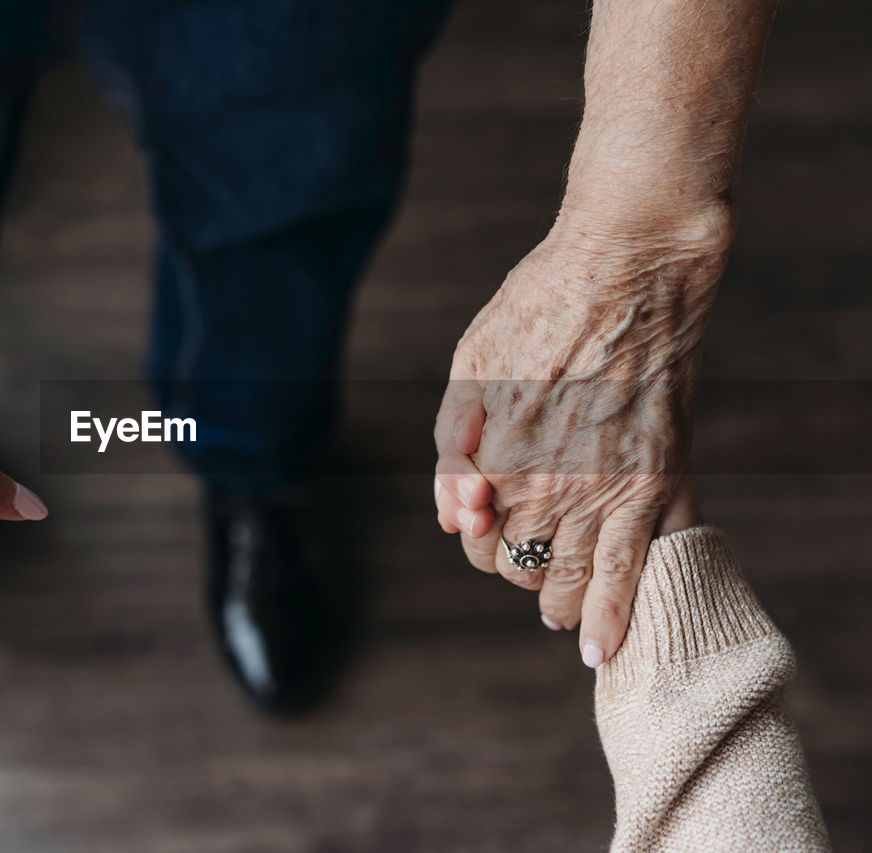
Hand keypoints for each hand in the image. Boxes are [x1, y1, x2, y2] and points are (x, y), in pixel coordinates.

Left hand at [434, 216, 727, 666]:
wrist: (628, 267)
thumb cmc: (536, 310)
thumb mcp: (466, 368)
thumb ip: (450, 451)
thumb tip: (452, 517)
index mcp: (492, 460)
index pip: (477, 540)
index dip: (480, 534)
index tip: (494, 517)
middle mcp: (547, 488)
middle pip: (519, 569)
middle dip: (517, 560)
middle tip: (529, 541)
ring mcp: (606, 491)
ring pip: (569, 584)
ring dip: (558, 600)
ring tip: (559, 610)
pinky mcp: (658, 482)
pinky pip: (636, 569)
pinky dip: (617, 615)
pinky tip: (601, 651)